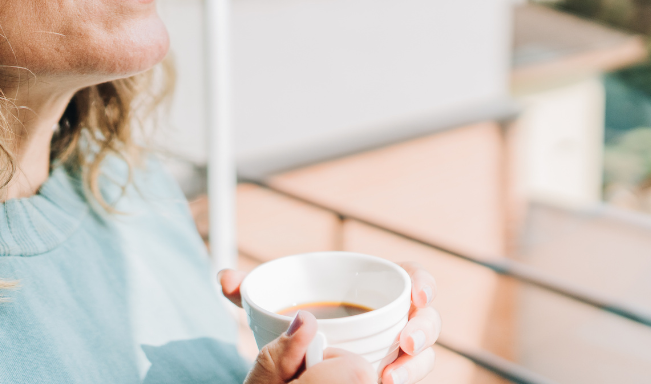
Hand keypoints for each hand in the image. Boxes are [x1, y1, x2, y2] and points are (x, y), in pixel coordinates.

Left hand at [221, 263, 438, 383]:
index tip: (417, 295)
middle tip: (406, 342)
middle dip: (424, 329)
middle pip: (426, 319)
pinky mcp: (393, 372)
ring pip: (424, 354)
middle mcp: (392, 319)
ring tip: (392, 377)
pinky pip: (410, 375)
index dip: (423, 283)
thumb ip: (250, 293)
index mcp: (373, 289)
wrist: (299, 364)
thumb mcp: (272, 308)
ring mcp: (396, 350)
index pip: (412, 278)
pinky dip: (406, 379)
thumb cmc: (296, 322)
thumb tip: (224, 278)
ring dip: (416, 364)